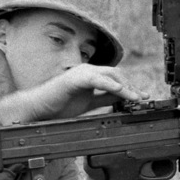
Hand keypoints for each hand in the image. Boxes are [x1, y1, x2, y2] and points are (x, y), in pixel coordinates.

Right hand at [0, 65, 148, 123]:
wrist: (37, 109)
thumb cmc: (58, 106)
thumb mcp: (87, 104)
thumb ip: (103, 99)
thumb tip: (120, 98)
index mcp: (90, 76)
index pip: (115, 78)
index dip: (129, 87)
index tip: (142, 97)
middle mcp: (87, 71)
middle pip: (116, 74)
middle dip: (131, 86)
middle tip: (141, 98)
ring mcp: (81, 73)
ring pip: (109, 75)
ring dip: (125, 86)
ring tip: (135, 97)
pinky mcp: (75, 79)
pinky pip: (96, 80)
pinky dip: (109, 84)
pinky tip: (119, 90)